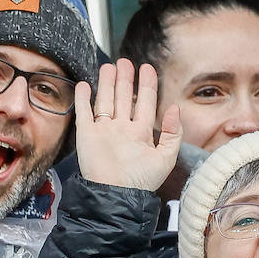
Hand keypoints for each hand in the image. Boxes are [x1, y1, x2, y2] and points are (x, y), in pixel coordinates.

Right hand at [76, 59, 180, 190]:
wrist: (115, 195)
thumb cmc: (141, 181)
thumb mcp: (166, 158)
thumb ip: (173, 133)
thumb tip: (175, 107)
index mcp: (142, 133)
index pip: (146, 102)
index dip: (147, 85)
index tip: (147, 68)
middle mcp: (122, 129)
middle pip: (124, 97)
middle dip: (125, 79)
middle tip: (125, 62)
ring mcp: (104, 130)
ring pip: (106, 100)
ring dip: (107, 83)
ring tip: (109, 66)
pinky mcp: (86, 135)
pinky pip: (84, 112)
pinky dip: (83, 98)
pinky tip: (85, 85)